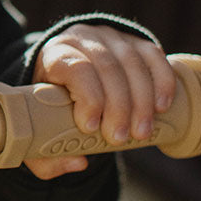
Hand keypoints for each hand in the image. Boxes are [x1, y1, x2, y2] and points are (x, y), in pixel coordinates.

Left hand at [25, 25, 175, 179]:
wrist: (67, 71)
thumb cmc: (51, 105)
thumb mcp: (38, 127)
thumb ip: (46, 155)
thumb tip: (79, 162)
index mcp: (55, 54)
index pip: (76, 68)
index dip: (88, 97)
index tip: (90, 127)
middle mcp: (83, 38)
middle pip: (107, 67)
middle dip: (118, 106)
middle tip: (120, 139)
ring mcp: (111, 37)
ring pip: (132, 62)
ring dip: (141, 100)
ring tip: (142, 132)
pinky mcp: (135, 41)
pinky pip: (153, 56)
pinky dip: (162, 81)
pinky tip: (162, 106)